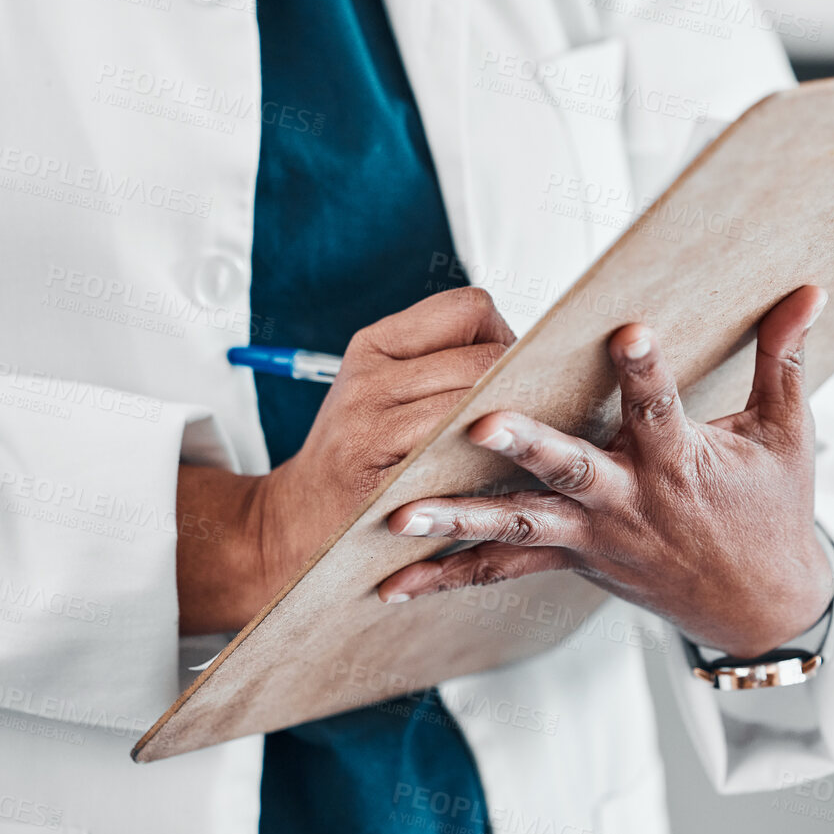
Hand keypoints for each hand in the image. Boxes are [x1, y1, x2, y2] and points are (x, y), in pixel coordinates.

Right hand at [176, 288, 514, 634]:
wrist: (300, 525)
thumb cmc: (360, 455)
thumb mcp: (382, 389)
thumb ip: (442, 361)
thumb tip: (531, 352)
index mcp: (374, 346)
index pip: (468, 309)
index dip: (503, 336)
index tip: (509, 372)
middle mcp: (369, 382)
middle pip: (485, 360)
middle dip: (522, 386)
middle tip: (534, 416)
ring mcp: (371, 433)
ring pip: (478, 407)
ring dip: (512, 427)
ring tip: (519, 445)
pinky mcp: (381, 484)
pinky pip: (459, 460)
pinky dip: (488, 465)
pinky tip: (495, 476)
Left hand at [377, 286, 832, 658]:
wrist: (759, 609)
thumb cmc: (774, 511)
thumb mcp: (788, 437)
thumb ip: (784, 360)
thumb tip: (809, 290)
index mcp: (682, 465)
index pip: (662, 409)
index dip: (646, 370)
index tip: (626, 329)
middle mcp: (630, 503)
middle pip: (571, 473)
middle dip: (527, 448)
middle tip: (482, 425)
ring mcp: (594, 540)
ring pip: (518, 528)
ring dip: (457, 520)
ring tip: (398, 516)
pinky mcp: (573, 565)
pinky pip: (502, 572)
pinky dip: (447, 576)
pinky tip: (389, 582)